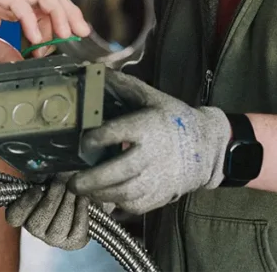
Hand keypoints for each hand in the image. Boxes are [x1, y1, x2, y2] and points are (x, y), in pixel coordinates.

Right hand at [0, 0, 89, 63]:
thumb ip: (3, 52)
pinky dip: (30, 18)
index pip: (44, 6)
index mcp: (7, 0)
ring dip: (56, 13)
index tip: (66, 43)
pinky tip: (35, 38)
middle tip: (81, 33)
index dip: (59, 23)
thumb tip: (23, 66)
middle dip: (68, 13)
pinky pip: (16, 0)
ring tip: (65, 35)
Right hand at [5, 175, 90, 250]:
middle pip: (36, 223)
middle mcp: (37, 229)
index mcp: (25, 212)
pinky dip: (81, 212)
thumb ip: (42, 176)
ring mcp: (54, 238)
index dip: (23, 205)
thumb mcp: (49, 175)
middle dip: (52, 199)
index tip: (37, 189)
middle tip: (61, 182)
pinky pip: (76, 231)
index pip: (14, 217)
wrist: (86, 192)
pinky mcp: (73, 242)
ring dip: (67, 204)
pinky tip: (83, 199)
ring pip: (58, 228)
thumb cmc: (63, 182)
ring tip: (74, 189)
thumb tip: (43, 176)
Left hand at [69, 71, 230, 213]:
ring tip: (81, 189)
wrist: (205, 147)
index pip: (118, 133)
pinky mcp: (159, 196)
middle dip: (92, 179)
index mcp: (148, 127)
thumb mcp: (151, 97)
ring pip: (124, 193)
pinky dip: (114, 203)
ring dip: (98, 194)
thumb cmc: (173, 119)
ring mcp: (157, 178)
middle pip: (119, 171)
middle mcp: (153, 155)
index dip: (96, 138)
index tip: (84, 141)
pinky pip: (133, 206)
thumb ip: (123, 86)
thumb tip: (93, 70)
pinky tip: (101, 195)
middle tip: (71, 181)